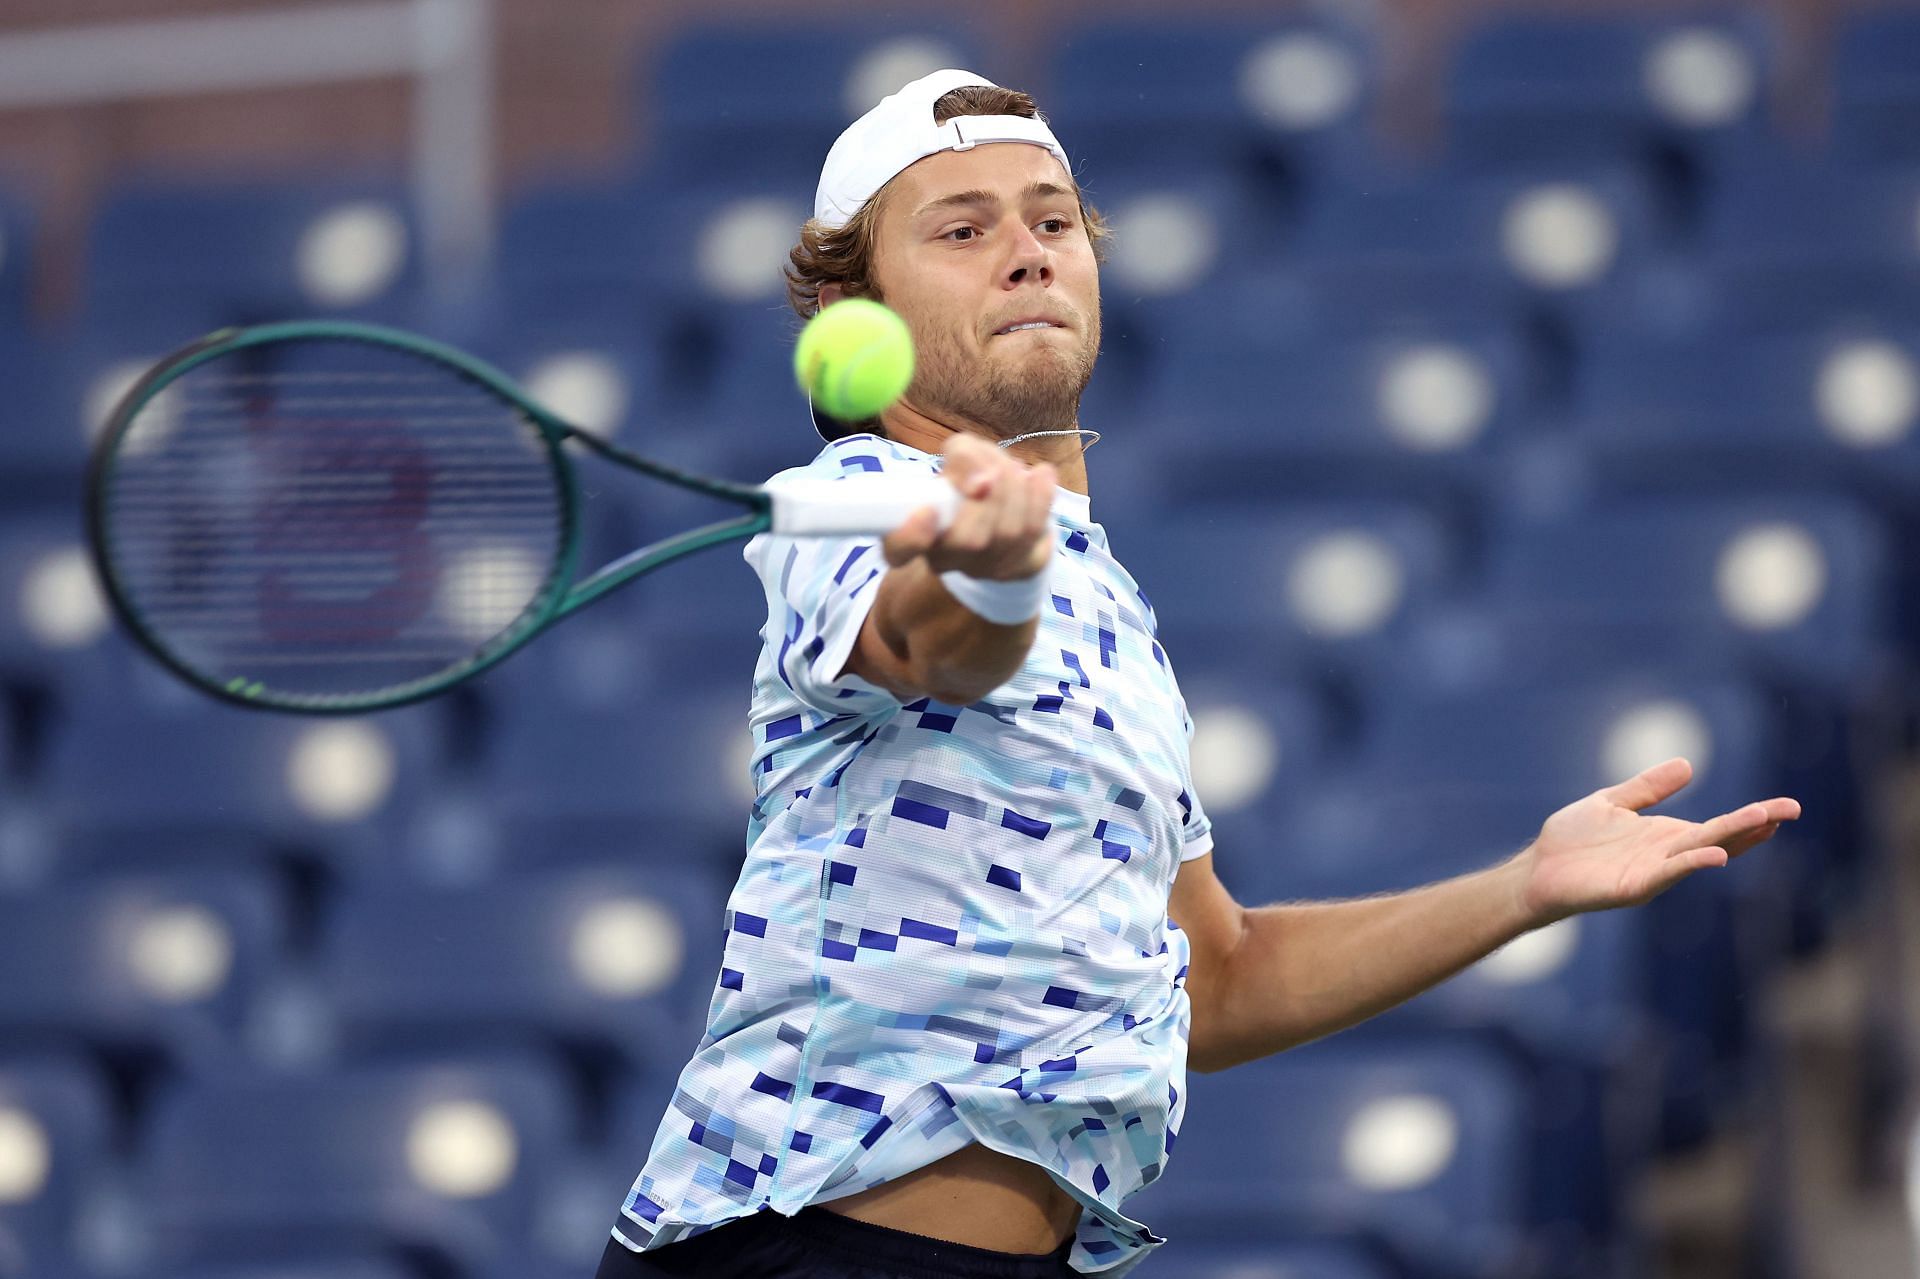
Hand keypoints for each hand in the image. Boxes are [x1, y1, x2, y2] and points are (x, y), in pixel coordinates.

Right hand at [882, 434, 1055, 580]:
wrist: (1007, 508)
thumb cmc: (974, 479)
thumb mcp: (960, 455)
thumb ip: (963, 456)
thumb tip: (982, 481)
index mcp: (913, 533)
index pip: (898, 550)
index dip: (911, 536)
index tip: (927, 512)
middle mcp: (944, 559)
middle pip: (968, 539)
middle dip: (992, 492)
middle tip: (996, 470)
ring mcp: (984, 568)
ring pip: (1007, 533)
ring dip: (1017, 490)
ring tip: (1016, 469)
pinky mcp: (1019, 566)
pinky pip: (1035, 533)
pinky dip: (1041, 495)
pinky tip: (1041, 474)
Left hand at [1514, 757, 1801, 926]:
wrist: (1537, 869)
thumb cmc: (1572, 840)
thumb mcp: (1613, 802)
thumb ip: (1649, 788)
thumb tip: (1688, 764)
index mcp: (1667, 837)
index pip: (1719, 828)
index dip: (1752, 818)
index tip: (1786, 807)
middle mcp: (1667, 856)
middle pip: (1719, 839)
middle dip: (1754, 825)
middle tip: (1790, 809)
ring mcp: (1653, 874)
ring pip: (1699, 854)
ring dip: (1730, 839)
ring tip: (1762, 821)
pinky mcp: (1632, 888)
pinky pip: (1666, 874)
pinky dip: (1690, 864)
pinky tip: (1713, 855)